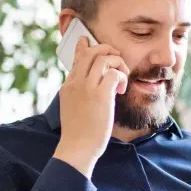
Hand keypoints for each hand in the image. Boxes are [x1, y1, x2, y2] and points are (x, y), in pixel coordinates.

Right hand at [53, 37, 128, 177]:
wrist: (77, 148)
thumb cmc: (78, 132)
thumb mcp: (73, 108)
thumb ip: (79, 93)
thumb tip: (90, 86)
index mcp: (68, 86)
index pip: (78, 58)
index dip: (87, 48)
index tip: (90, 42)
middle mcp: (76, 83)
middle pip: (91, 52)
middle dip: (107, 50)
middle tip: (117, 59)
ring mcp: (87, 88)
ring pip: (104, 58)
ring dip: (118, 63)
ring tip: (122, 76)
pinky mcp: (100, 95)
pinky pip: (114, 73)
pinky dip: (122, 77)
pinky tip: (122, 90)